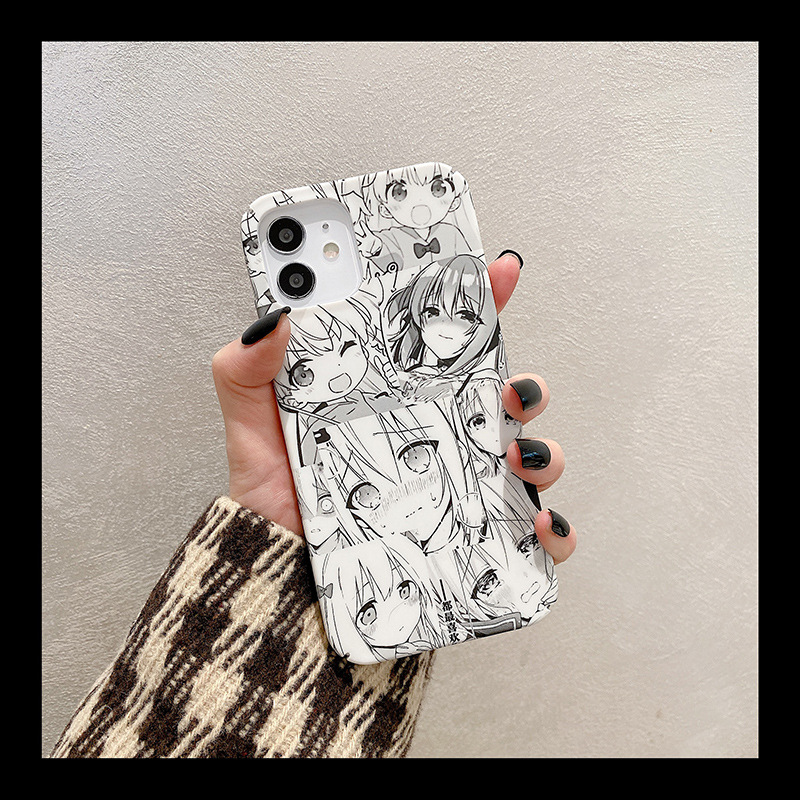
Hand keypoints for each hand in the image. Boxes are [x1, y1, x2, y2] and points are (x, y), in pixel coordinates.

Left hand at [212, 252, 575, 563]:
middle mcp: (438, 438)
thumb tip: (275, 319)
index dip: (480, 302)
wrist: (281, 574)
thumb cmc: (274, 501)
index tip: (497, 272)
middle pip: (508, 396)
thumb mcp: (253, 426)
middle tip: (506, 392)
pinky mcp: (474, 539)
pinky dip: (555, 526)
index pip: (449, 344)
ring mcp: (461, 488)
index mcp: (397, 400)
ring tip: (515, 457)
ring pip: (533, 456)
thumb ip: (247, 369)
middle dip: (526, 386)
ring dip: (543, 451)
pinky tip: (537, 520)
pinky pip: (535, 533)